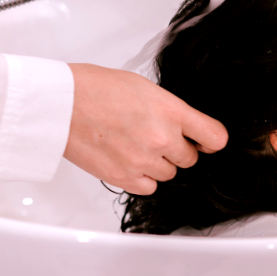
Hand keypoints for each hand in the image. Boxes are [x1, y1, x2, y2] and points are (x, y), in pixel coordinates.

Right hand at [64, 64, 227, 194]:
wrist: (61, 104)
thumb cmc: (95, 88)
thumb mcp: (144, 88)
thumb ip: (168, 110)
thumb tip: (181, 126)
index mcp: (171, 110)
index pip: (215, 137)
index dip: (210, 141)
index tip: (205, 141)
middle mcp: (162, 138)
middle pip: (190, 159)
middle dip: (177, 150)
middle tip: (154, 136)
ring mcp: (144, 161)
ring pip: (169, 174)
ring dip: (158, 164)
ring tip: (134, 145)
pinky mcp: (124, 177)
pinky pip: (149, 187)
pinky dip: (142, 177)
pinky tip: (127, 160)